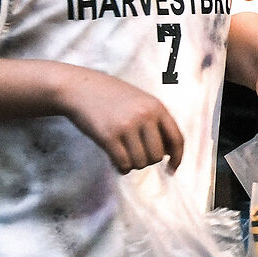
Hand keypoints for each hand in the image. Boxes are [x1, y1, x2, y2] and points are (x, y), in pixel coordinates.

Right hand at [59, 70, 185, 172]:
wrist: (80, 87)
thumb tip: (171, 152)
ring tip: (123, 154)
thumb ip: (156, 123)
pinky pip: (123, 163)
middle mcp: (144, 116)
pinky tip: (115, 162)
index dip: (177, 158)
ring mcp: (126, 126)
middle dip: (147, 160)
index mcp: (156, 107)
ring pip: (141, 162)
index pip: (176, 139)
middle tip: (135, 154)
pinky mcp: (108, 136)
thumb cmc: (111, 97)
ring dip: (133, 164)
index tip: (172, 169)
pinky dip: (121, 168)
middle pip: (158, 155)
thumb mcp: (140, 102)